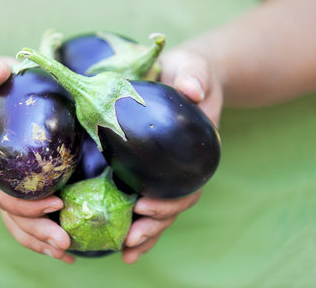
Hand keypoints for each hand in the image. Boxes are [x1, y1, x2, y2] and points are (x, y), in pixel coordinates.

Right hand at [0, 58, 74, 263]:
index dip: (24, 202)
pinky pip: (29, 218)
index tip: (57, 203)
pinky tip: (69, 247)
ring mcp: (8, 185)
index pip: (0, 189)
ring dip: (41, 241)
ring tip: (68, 253)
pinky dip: (43, 235)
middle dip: (37, 231)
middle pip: (11, 214)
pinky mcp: (23, 187)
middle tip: (65, 243)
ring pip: (18, 223)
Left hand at [122, 46, 222, 263]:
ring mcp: (168, 173)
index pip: (189, 184)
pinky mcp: (152, 172)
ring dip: (145, 233)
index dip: (171, 200)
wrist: (186, 77)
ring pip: (160, 210)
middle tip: (130, 238)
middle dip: (154, 225)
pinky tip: (121, 241)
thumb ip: (195, 77)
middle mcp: (184, 168)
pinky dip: (137, 222)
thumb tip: (192, 90)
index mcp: (197, 151)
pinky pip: (146, 199)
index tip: (146, 205)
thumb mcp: (194, 69)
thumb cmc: (190, 74)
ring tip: (126, 250)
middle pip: (173, 205)